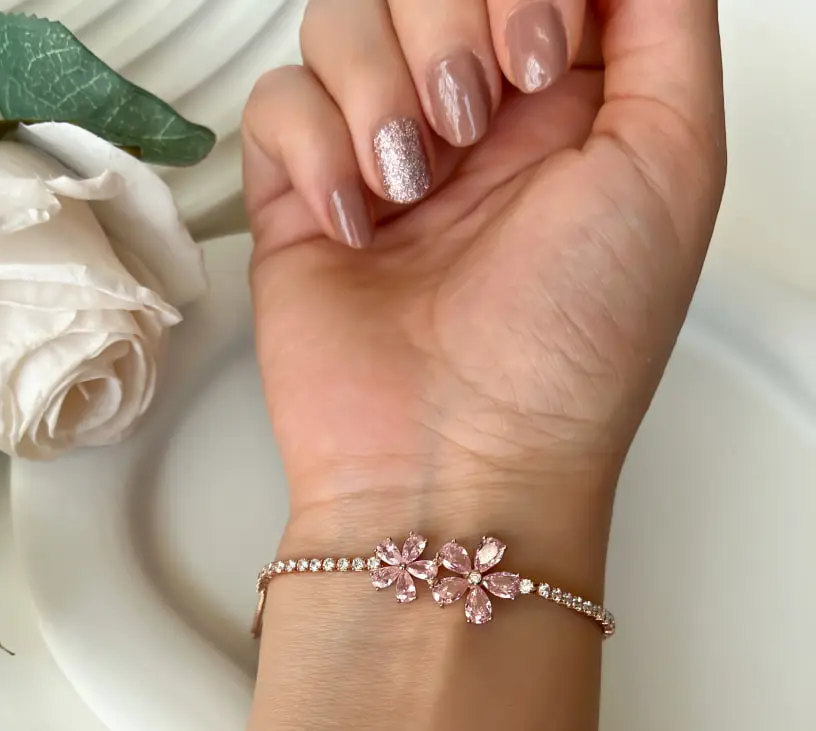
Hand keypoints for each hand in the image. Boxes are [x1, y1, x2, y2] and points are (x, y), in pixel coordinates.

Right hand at [242, 0, 725, 540]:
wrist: (459, 464)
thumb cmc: (569, 351)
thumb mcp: (675, 163)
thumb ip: (662, 23)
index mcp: (564, 105)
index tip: (539, 57)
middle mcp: (471, 125)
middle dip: (452, 19)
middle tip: (475, 114)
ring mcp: (381, 159)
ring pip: (343, 18)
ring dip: (378, 85)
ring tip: (412, 182)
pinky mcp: (302, 203)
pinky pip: (278, 103)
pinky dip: (314, 150)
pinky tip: (358, 225)